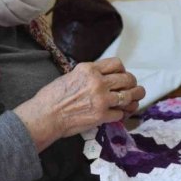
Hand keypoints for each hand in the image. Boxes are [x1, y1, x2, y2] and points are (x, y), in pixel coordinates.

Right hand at [14, 57, 145, 151]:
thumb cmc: (52, 97)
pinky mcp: (102, 116)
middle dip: (133, 84)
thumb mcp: (71, 76)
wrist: (45, 116)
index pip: (117, 64)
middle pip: (127, 79)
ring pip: (129, 96)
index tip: (122, 76)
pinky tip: (119, 114)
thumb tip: (102, 78)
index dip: (123, 70)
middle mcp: (98, 81)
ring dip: (134, 99)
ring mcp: (101, 99)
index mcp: (89, 69)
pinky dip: (121, 114)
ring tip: (135, 100)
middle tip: (133, 89)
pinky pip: (121, 113)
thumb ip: (88, 75)